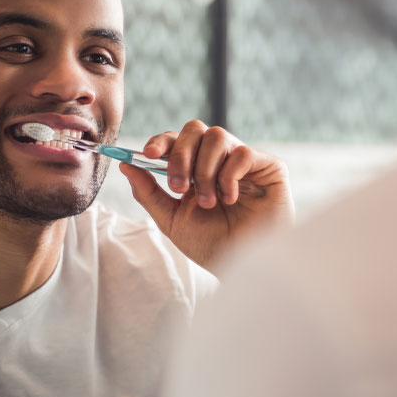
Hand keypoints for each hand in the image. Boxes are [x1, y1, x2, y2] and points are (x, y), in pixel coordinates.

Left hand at [119, 121, 293, 269]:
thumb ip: (149, 192)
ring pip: (217, 136)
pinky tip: (230, 199)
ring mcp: (244, 161)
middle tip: (178, 187)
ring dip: (205, 170)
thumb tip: (126, 165)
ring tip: (209, 201)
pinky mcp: (269, 167)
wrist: (242, 268)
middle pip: (195, 129)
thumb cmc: (210, 245)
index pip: (176, 139)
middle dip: (180, 156)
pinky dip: (230, 175)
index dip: (161, 141)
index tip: (148, 154)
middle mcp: (219, 159)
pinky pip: (243, 152)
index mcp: (195, 168)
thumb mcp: (171, 219)